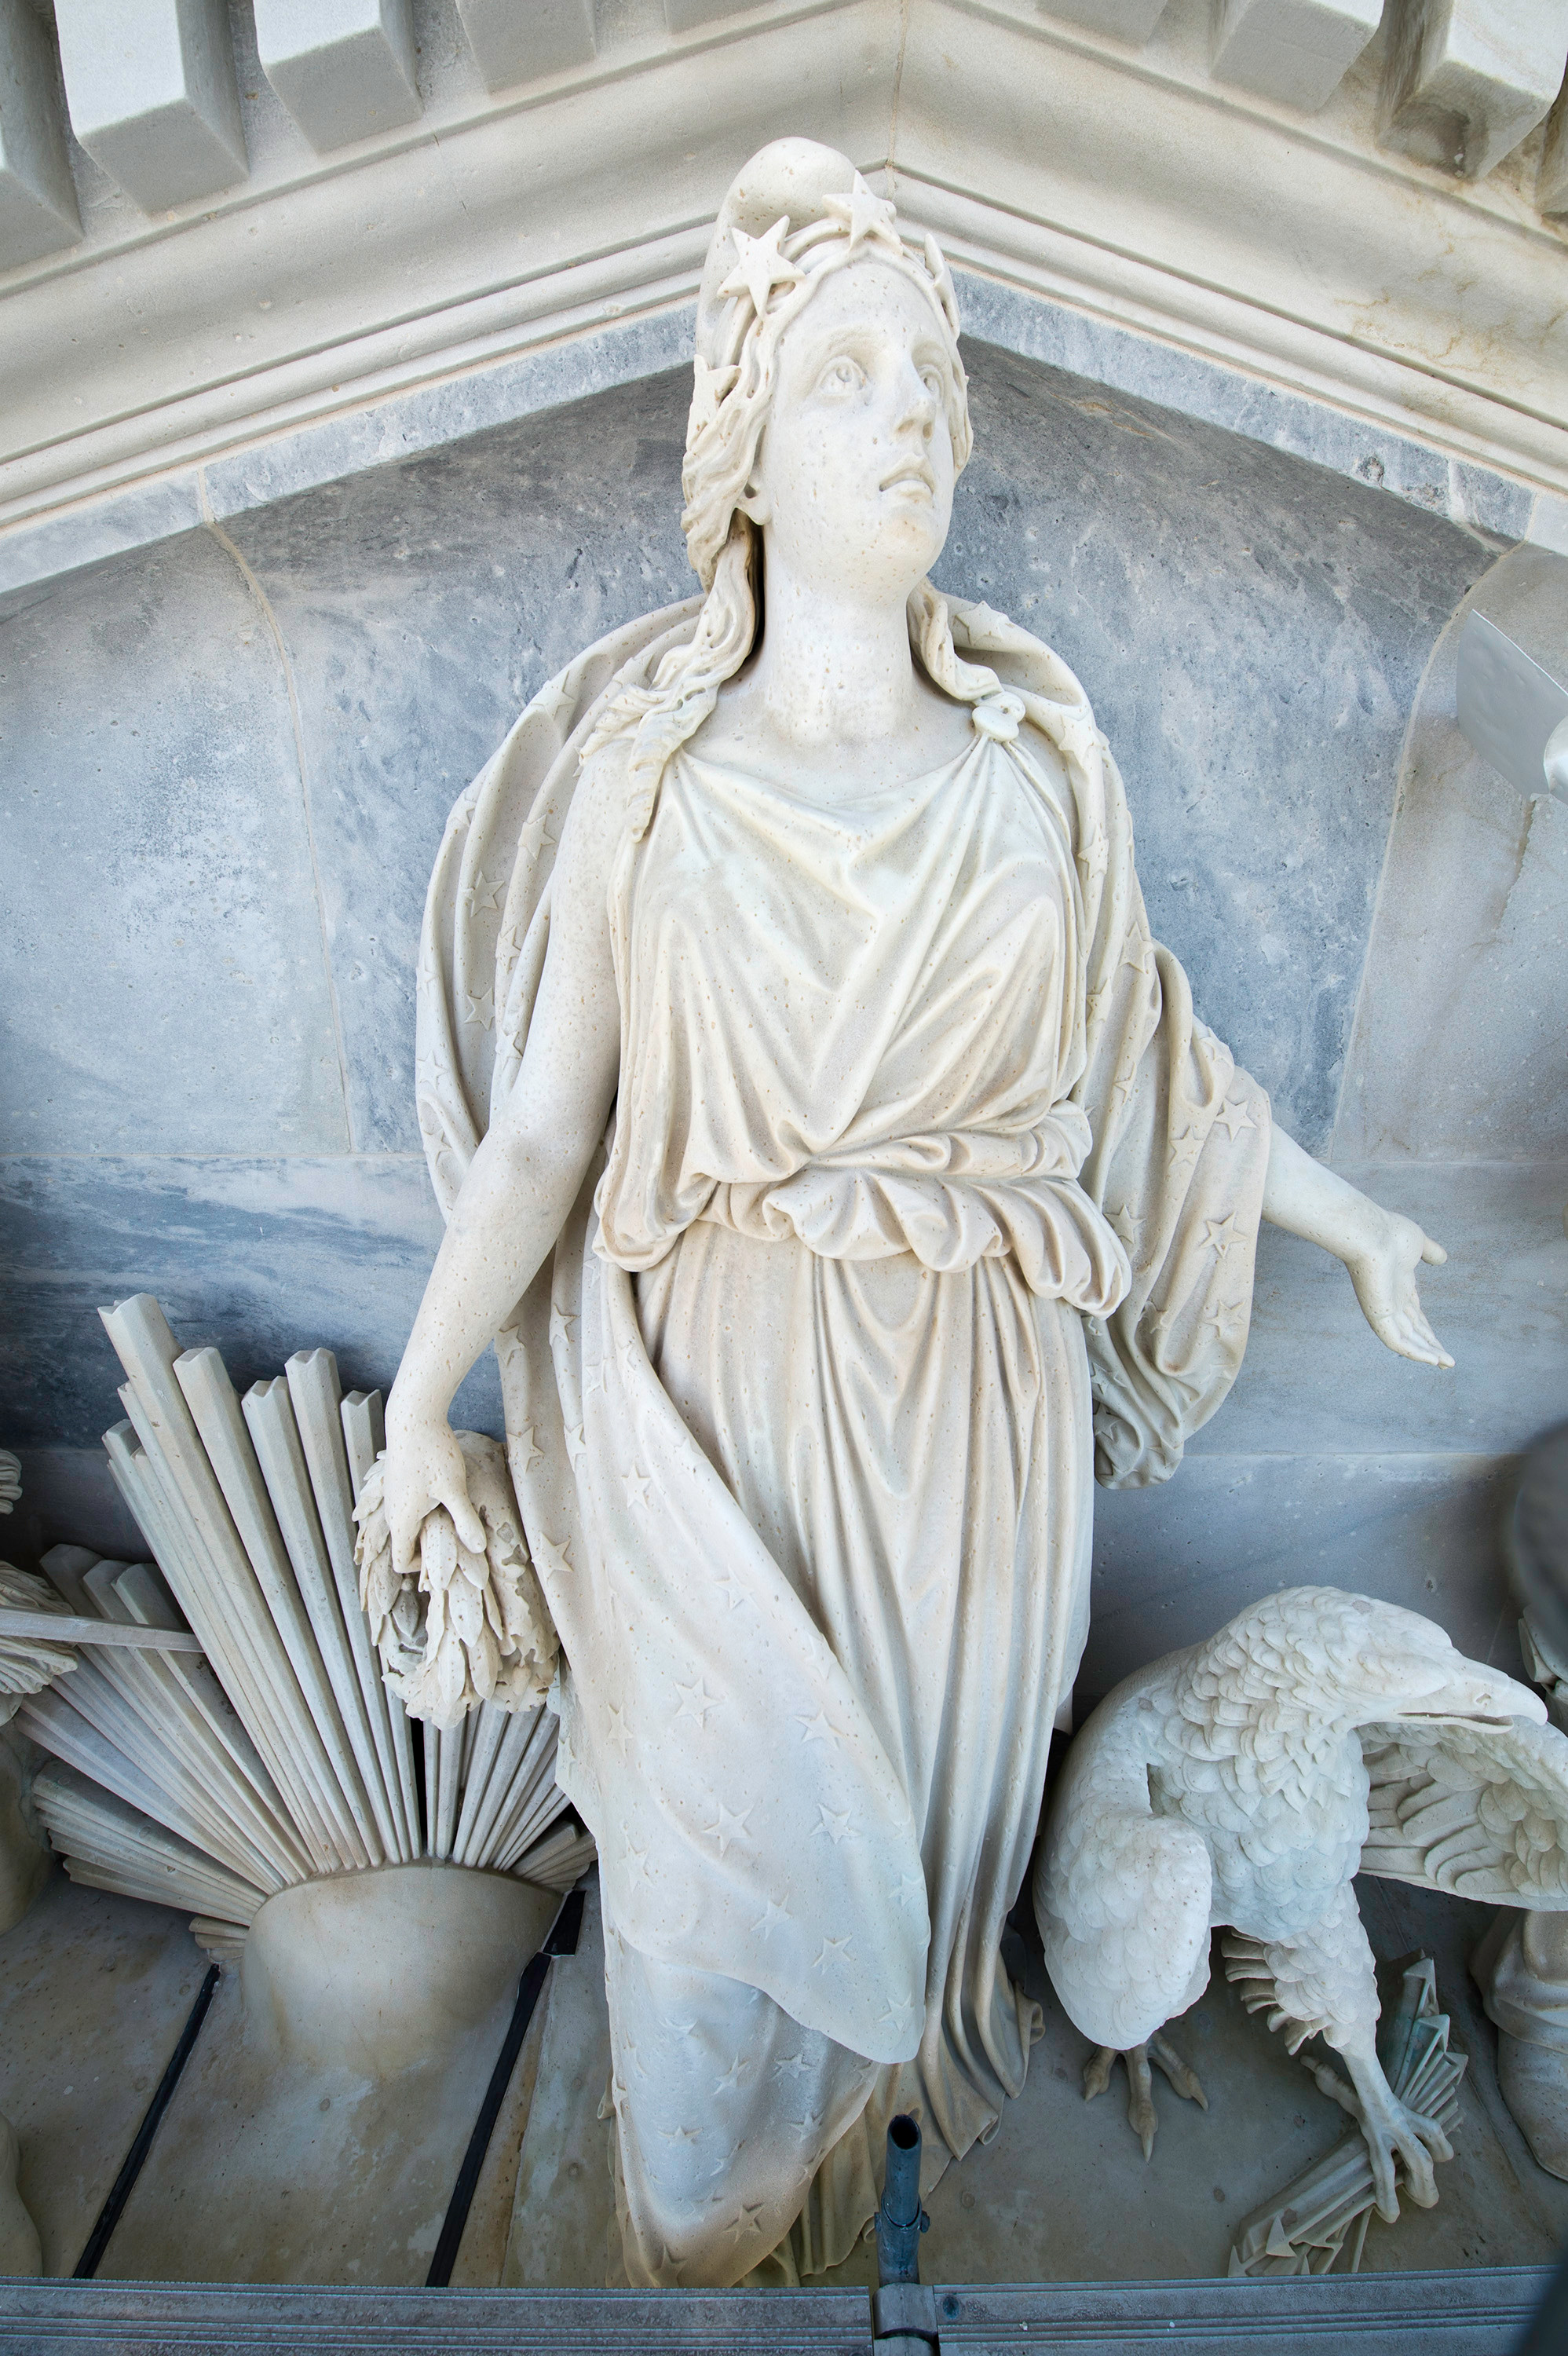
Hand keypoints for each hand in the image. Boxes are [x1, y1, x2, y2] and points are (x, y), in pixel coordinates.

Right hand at [381, 1400, 485, 1579]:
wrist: (412, 1415)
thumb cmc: (432, 1453)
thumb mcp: (454, 1489)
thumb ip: (465, 1520)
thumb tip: (478, 1548)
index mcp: (401, 1520)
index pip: (400, 1561)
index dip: (422, 1566)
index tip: (447, 1552)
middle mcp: (391, 1510)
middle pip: (404, 1542)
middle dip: (428, 1544)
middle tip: (456, 1534)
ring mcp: (392, 1493)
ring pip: (406, 1521)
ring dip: (427, 1523)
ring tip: (451, 1510)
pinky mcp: (397, 1478)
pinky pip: (407, 1504)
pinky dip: (422, 1506)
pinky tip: (442, 1490)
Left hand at [1343, 1208, 1453, 1369]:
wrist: (1371, 1232)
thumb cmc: (1390, 1233)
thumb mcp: (1418, 1242)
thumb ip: (1431, 1252)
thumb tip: (1443, 1258)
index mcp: (1400, 1286)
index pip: (1416, 1315)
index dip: (1429, 1331)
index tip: (1442, 1345)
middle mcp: (1392, 1301)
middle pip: (1413, 1331)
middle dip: (1431, 1346)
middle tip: (1448, 1363)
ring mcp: (1384, 1309)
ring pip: (1407, 1340)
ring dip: (1428, 1353)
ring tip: (1446, 1364)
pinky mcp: (1377, 1315)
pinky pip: (1396, 1342)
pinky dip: (1415, 1352)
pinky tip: (1432, 1360)